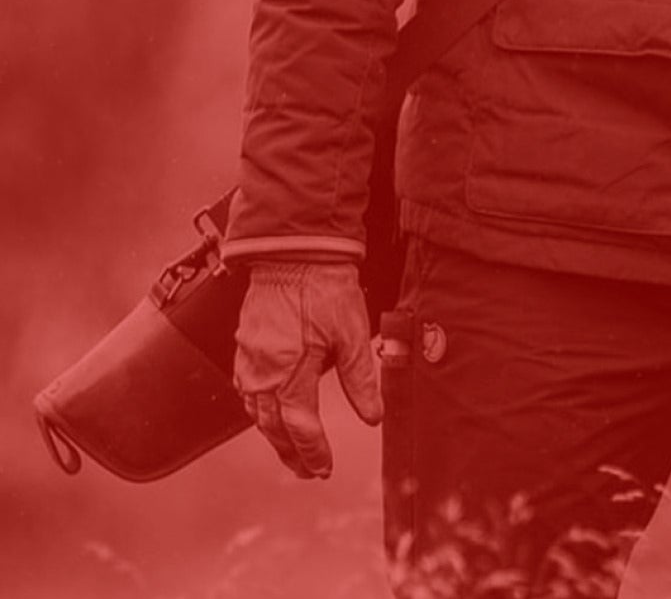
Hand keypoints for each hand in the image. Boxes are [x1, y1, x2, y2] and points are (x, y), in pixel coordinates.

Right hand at [234, 261, 382, 478]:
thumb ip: (361, 379)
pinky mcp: (245, 344)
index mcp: (289, 375)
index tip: (325, 469)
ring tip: (291, 450)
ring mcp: (250, 359)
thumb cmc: (325, 289)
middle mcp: (262, 374)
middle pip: (274, 428)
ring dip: (274, 435)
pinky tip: (269, 411)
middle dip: (291, 453)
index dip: (314, 453)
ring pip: (257, 412)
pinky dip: (260, 409)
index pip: (301, 429)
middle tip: (308, 471)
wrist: (294, 251)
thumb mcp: (353, 334)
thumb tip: (372, 417)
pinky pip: (247, 390)